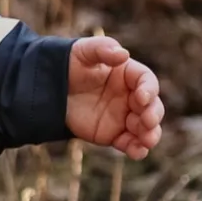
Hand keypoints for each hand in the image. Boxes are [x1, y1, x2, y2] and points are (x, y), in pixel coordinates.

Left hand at [67, 34, 162, 159]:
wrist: (48, 87)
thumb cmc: (69, 64)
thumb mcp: (82, 51)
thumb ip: (102, 48)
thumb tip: (123, 54)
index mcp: (129, 75)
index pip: (147, 82)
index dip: (149, 90)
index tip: (141, 98)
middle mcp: (131, 97)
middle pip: (152, 107)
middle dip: (153, 115)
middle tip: (147, 121)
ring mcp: (124, 116)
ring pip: (146, 128)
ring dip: (150, 135)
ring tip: (146, 141)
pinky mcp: (113, 134)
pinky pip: (129, 143)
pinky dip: (136, 149)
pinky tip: (136, 152)